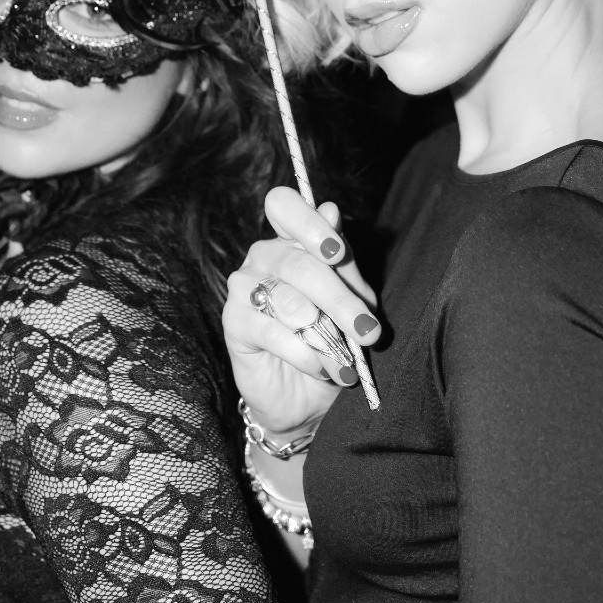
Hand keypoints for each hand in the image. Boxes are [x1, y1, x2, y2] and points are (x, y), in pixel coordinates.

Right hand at [222, 188, 380, 437]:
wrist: (307, 396)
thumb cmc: (332, 339)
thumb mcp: (349, 299)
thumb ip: (343, 262)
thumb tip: (330, 211)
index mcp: (292, 240)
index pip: (284, 206)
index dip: (308, 224)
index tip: (337, 253)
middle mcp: (264, 256)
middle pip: (299, 265)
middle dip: (340, 300)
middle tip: (368, 331)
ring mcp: (243, 287)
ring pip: (290, 302)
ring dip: (326, 335)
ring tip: (346, 361)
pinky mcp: (233, 322)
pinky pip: (272, 332)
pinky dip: (305, 353)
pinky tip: (322, 368)